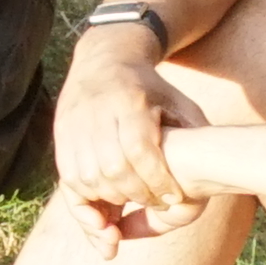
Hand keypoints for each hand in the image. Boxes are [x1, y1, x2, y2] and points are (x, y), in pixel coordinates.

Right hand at [54, 40, 197, 237]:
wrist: (103, 61)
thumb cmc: (151, 90)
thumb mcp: (179, 102)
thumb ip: (194, 133)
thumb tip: (205, 169)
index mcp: (129, 99)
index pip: (139, 149)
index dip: (157, 179)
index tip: (173, 197)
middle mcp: (96, 110)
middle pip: (113, 167)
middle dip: (137, 194)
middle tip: (155, 203)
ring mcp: (73, 123)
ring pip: (88, 176)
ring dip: (111, 199)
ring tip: (132, 203)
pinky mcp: (60, 134)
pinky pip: (69, 176)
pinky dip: (89, 194)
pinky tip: (108, 198)